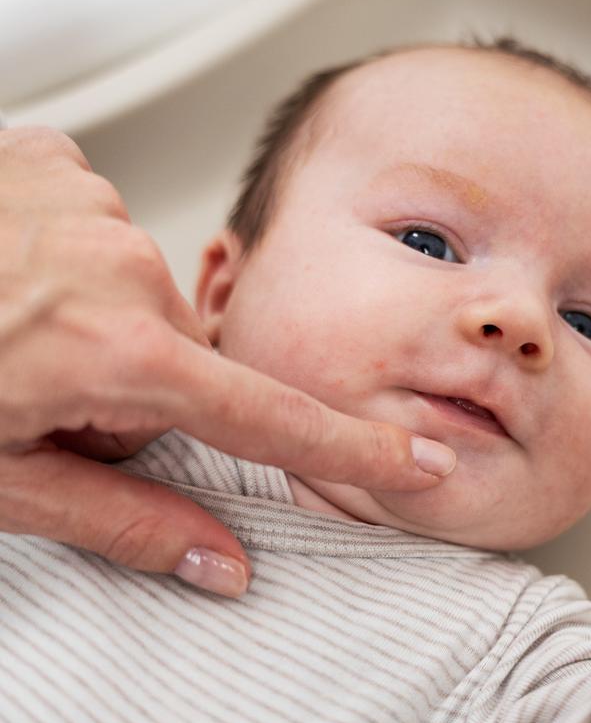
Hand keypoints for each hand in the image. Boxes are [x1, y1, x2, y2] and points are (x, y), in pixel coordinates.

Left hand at [0, 128, 454, 594]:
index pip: (266, 417)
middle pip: (175, 361)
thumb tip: (222, 566)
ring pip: (130, 293)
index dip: (349, 447)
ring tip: (6, 332)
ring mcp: (81, 199)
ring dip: (86, 324)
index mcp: (114, 354)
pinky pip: (93, 227)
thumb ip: (126, 522)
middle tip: (36, 403)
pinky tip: (4, 276)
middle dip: (124, 395)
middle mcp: (117, 264)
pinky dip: (60, 258)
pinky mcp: (49, 157)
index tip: (416, 457)